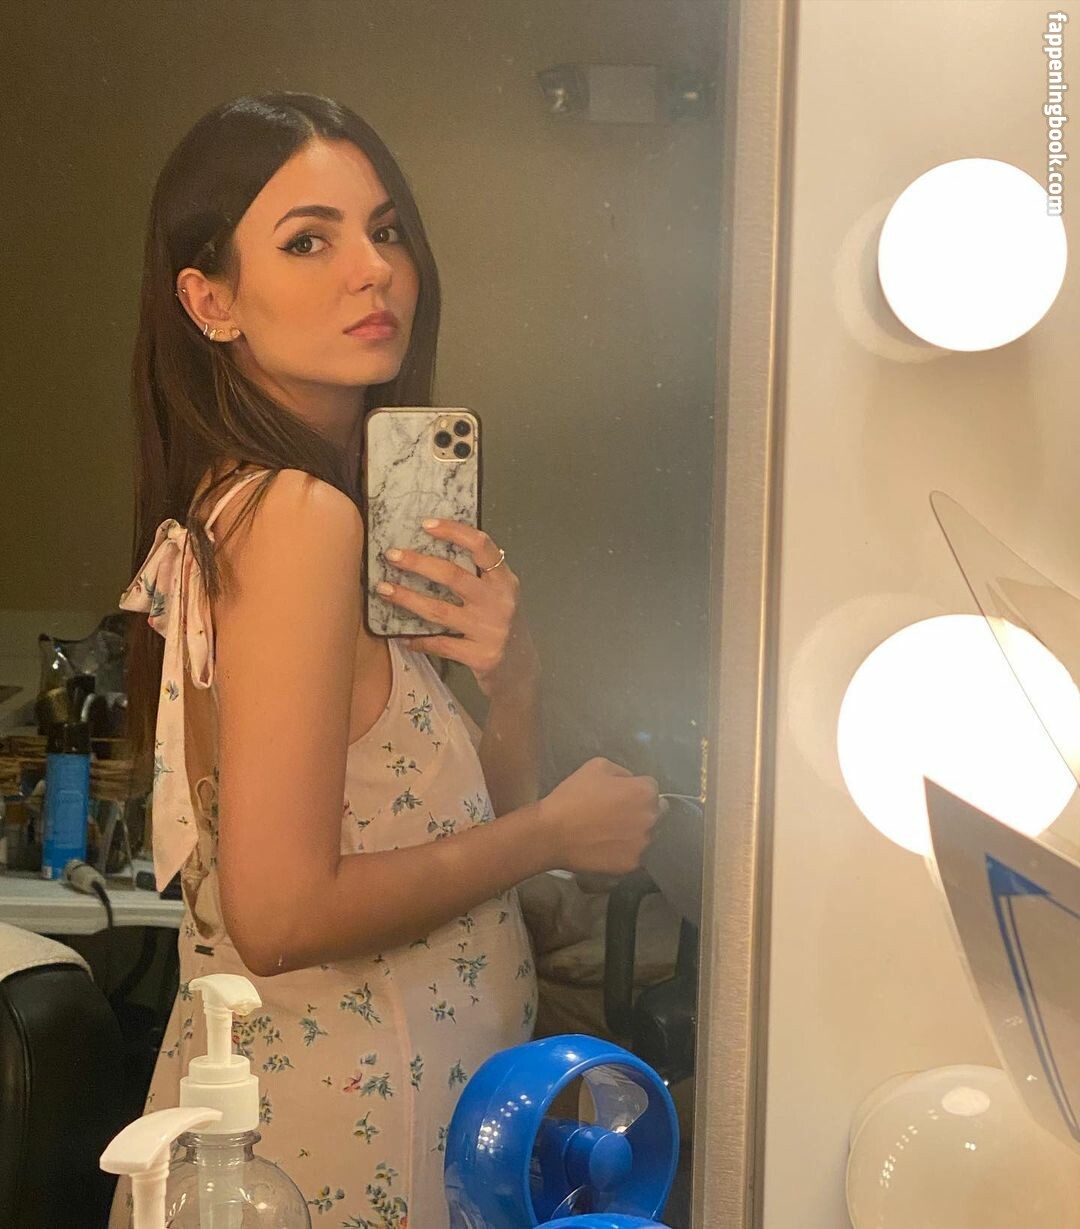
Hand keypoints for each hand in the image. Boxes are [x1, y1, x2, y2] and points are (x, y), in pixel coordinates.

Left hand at [377, 519, 540, 698]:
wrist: (520, 669)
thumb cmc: (502, 625)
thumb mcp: (500, 596)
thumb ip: (478, 576)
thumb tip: (432, 551)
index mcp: (504, 581)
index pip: (481, 546)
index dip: (453, 531)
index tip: (426, 525)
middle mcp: (499, 602)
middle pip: (453, 576)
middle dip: (418, 563)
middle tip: (392, 555)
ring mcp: (489, 630)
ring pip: (440, 610)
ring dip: (407, 598)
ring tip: (384, 589)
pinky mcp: (480, 656)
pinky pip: (440, 644)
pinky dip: (419, 640)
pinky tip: (400, 636)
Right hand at [536, 757, 668, 874]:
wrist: (552, 834)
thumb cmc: (573, 796)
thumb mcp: (597, 766)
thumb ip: (622, 772)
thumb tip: (631, 782)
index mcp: (644, 792)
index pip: (652, 787)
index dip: (635, 789)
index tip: (620, 794)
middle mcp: (651, 818)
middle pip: (655, 812)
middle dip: (642, 810)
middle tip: (619, 814)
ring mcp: (643, 843)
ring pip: (648, 834)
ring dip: (636, 832)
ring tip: (612, 832)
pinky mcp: (633, 864)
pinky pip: (636, 854)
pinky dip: (626, 850)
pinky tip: (608, 847)